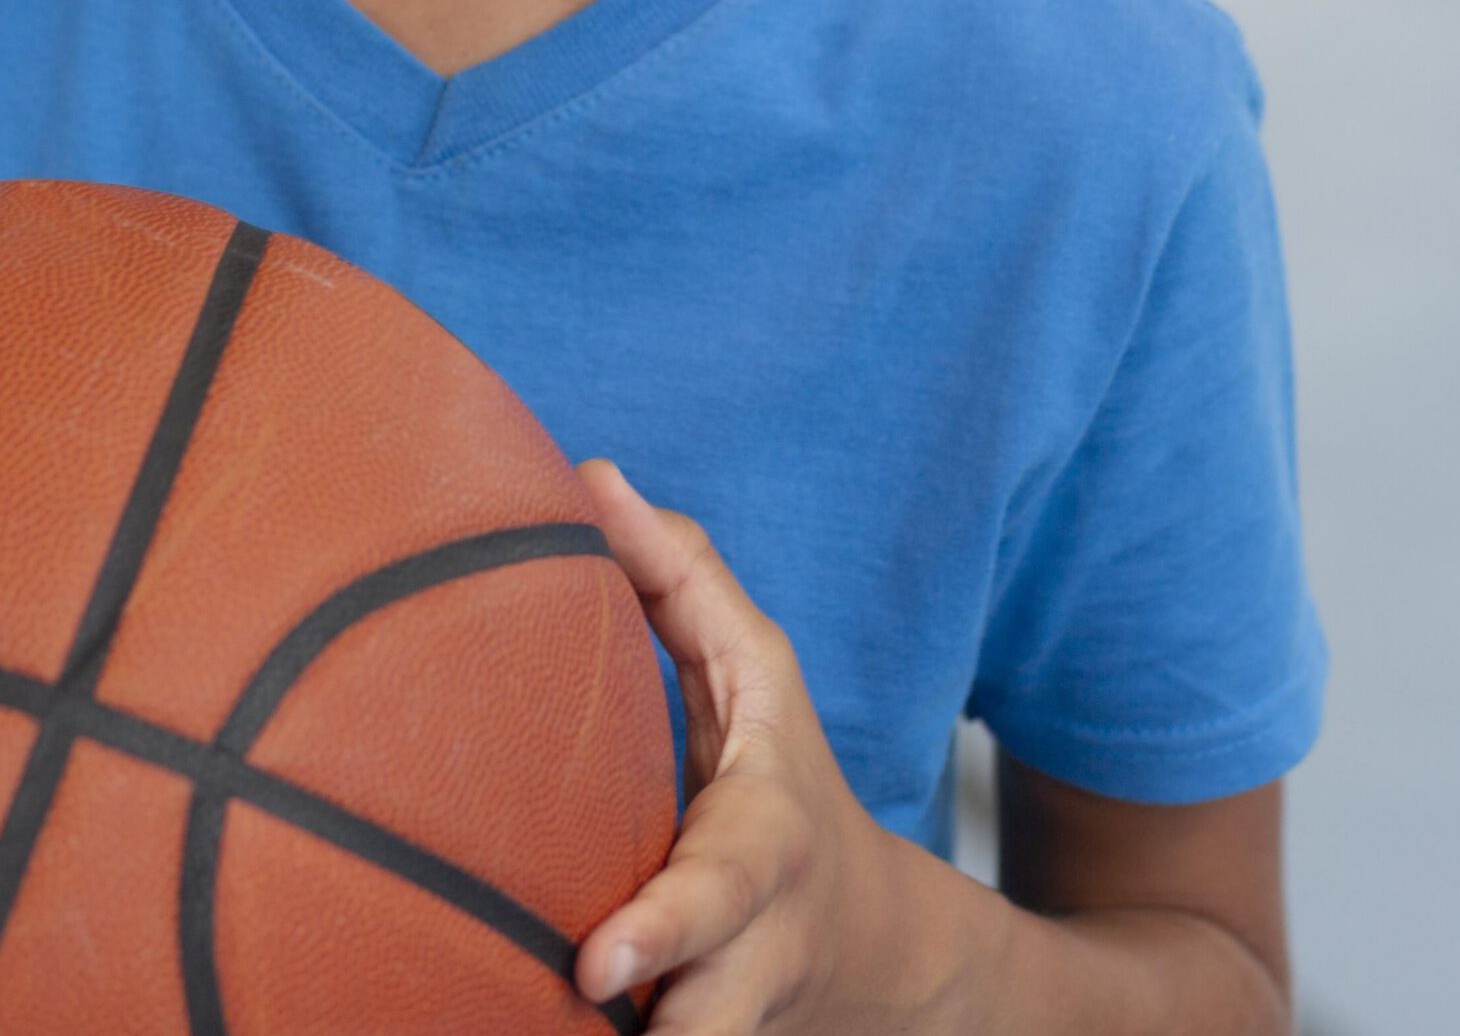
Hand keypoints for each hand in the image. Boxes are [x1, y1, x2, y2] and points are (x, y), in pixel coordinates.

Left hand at [571, 460, 913, 1033]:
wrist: (872, 946)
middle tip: (587, 1001)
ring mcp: (728, 1023)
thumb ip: (681, 575)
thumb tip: (589, 478)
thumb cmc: (783, 779)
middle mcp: (752, 956)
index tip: (596, 960)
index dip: (664, 930)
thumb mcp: (756, 673)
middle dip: (672, 1032)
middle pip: (713, 1024)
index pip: (722, 890)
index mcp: (764, 851)